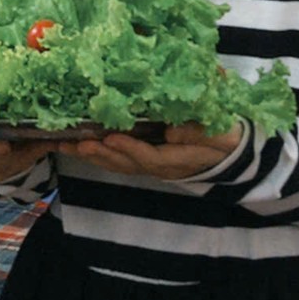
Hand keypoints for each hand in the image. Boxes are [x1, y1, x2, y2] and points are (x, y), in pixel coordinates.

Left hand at [63, 121, 239, 179]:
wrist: (231, 151)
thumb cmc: (223, 137)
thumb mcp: (217, 134)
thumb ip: (195, 132)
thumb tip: (171, 133)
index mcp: (176, 159)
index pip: (149, 157)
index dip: (129, 148)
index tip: (110, 137)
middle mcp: (159, 167)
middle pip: (125, 163)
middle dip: (100, 153)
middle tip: (77, 143)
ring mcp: (151, 165)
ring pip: (117, 163)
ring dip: (92, 156)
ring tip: (66, 145)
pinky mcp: (145, 160)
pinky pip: (118, 161)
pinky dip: (98, 155)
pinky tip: (79, 147)